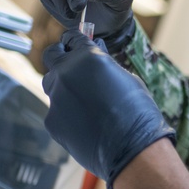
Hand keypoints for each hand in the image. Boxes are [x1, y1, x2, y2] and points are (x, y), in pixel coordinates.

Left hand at [42, 30, 174, 188]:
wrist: (133, 150)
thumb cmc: (137, 113)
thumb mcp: (126, 78)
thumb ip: (104, 64)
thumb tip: (96, 52)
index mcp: (87, 57)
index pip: (71, 37)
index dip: (75, 39)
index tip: (76, 43)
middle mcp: (66, 74)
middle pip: (51, 56)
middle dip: (61, 57)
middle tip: (72, 65)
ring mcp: (56, 99)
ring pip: (52, 85)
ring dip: (63, 87)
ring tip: (86, 101)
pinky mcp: (52, 122)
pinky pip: (56, 111)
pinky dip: (67, 114)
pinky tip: (86, 124)